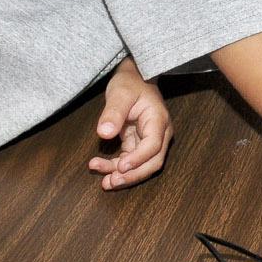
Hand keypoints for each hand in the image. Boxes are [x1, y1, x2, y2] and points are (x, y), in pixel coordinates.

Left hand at [89, 58, 171, 190]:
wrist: (134, 78)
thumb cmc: (130, 83)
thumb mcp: (120, 93)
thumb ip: (113, 112)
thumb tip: (104, 133)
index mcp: (158, 120)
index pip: (153, 146)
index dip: (138, 159)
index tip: (120, 166)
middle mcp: (159, 134)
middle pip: (152, 162)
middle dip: (133, 175)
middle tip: (112, 181)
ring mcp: (149, 140)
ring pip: (142, 166)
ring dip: (125, 176)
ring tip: (105, 183)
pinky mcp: (138, 144)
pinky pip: (131, 161)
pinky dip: (118, 169)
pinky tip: (103, 172)